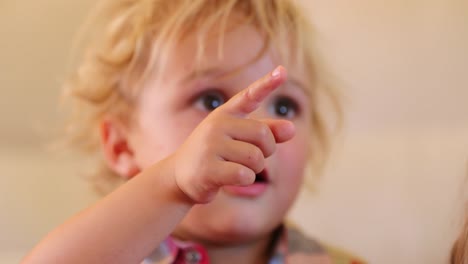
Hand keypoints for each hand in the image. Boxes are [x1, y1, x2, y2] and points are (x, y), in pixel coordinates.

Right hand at [170, 66, 294, 202]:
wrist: (179, 176)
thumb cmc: (215, 154)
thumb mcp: (239, 139)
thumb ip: (266, 132)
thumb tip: (292, 128)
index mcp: (225, 114)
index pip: (249, 96)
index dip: (267, 84)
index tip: (283, 71)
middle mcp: (217, 125)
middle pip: (263, 135)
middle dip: (266, 151)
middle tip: (251, 157)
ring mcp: (210, 146)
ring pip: (256, 158)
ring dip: (254, 169)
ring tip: (236, 168)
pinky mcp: (208, 169)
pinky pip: (245, 175)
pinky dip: (245, 180)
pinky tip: (229, 179)